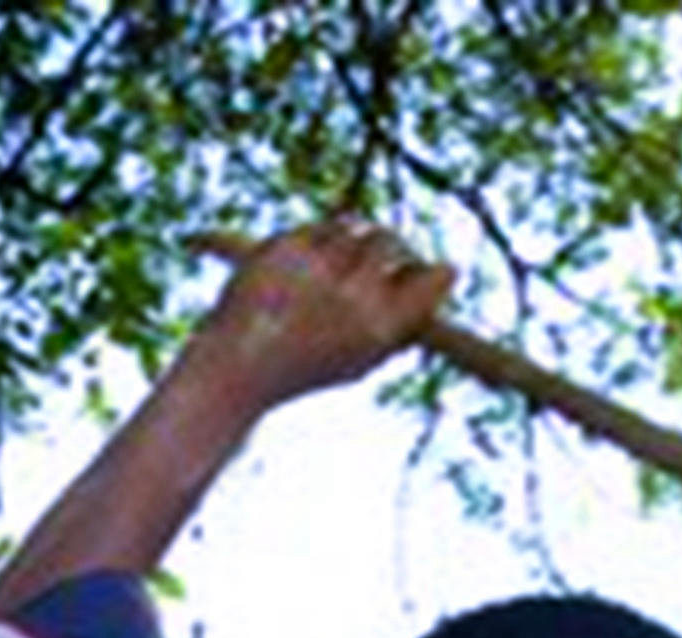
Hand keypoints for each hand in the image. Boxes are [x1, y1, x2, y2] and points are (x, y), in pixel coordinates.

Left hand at [177, 221, 453, 409]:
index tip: (418, 272)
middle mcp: (355, 296)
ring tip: (328, 266)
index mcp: (382, 328)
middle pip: (389, 240)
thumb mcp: (362, 355)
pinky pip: (316, 226)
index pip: (437, 276)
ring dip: (346, 238)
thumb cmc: (303, 367)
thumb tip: (448, 271)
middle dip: (383, 245)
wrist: (234, 369)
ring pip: (351, 224)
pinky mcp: (284, 248)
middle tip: (371, 258)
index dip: (432, 270)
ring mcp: (318, 268)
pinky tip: (298, 267)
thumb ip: (405, 318)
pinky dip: (314, 239)